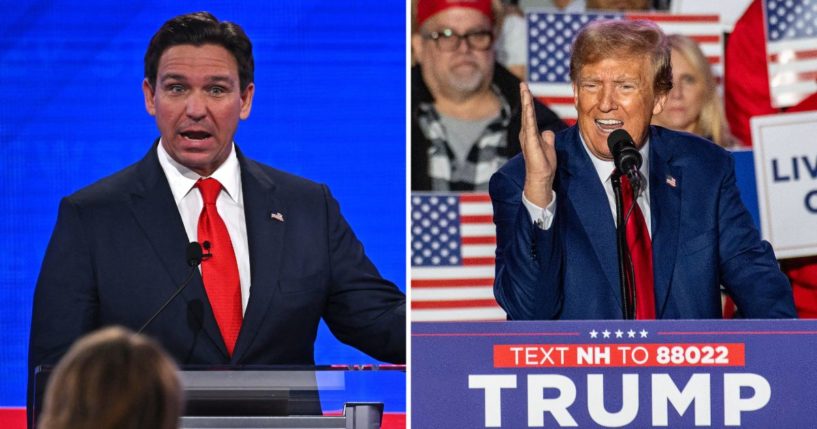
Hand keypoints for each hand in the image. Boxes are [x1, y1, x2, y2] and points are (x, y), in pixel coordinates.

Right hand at [519, 82, 556, 206]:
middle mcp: (526, 133)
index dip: (528, 102)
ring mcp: (527, 136)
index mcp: (530, 133)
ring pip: (527, 114)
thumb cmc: (543, 164)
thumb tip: (548, 131)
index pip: (529, 114)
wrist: (541, 177)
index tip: (526, 89)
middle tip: (523, 84)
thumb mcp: (548, 146)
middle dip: (524, 97)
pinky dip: (528, 113)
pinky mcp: (530, 141)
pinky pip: (530, 123)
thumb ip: (547, 137)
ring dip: (525, 101)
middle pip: (526, 111)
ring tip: (524, 89)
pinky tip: (528, 104)